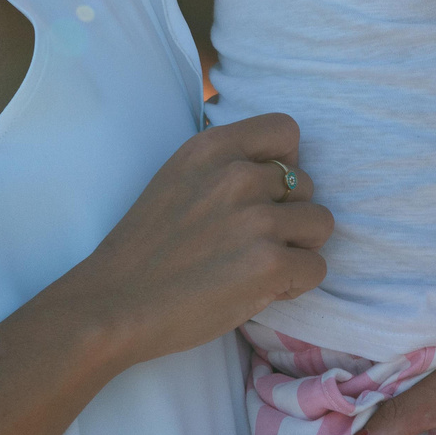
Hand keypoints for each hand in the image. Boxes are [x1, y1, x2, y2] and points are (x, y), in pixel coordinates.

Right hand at [55, 112, 330, 368]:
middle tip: (251, 242)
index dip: (286, 161)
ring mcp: (256, 219)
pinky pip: (317, 267)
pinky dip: (296, 283)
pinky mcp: (270, 264)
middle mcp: (238, 175)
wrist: (114, 305)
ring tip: (260, 265)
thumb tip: (279, 170)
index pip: (286, 130)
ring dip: (298, 247)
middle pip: (307, 183)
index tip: (265, 190)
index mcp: (212, 147)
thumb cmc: (145, 249)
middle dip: (288, 213)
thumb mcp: (178, 177)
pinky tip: (261, 289)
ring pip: (320, 224)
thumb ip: (224, 165)